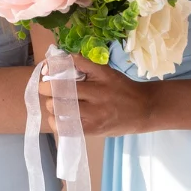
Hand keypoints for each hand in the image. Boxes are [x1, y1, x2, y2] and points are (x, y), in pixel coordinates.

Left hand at [39, 56, 156, 135]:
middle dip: (48, 91)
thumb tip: (61, 59)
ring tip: (55, 104)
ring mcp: (94, 116)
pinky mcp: (93, 130)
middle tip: (48, 90)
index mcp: (101, 79)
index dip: (52, 74)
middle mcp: (98, 97)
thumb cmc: (123, 88)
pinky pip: (65, 128)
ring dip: (52, 107)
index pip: (71, 73)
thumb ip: (85, 65)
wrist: (144, 109)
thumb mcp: (107, 72)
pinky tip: (59, 118)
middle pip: (61, 93)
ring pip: (60, 111)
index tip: (46, 74)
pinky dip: (57, 122)